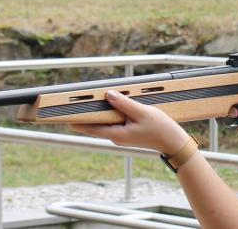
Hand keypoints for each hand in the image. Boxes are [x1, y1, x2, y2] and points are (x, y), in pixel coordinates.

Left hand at [71, 90, 189, 153]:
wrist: (173, 141)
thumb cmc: (160, 128)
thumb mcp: (142, 112)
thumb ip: (124, 103)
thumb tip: (108, 95)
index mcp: (116, 134)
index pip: (90, 127)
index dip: (76, 120)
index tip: (63, 114)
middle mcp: (115, 136)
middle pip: (95, 123)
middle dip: (85, 112)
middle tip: (72, 100)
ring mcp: (120, 134)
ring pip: (104, 120)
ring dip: (98, 110)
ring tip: (88, 97)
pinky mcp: (126, 130)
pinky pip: (112, 120)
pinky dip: (109, 111)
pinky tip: (109, 101)